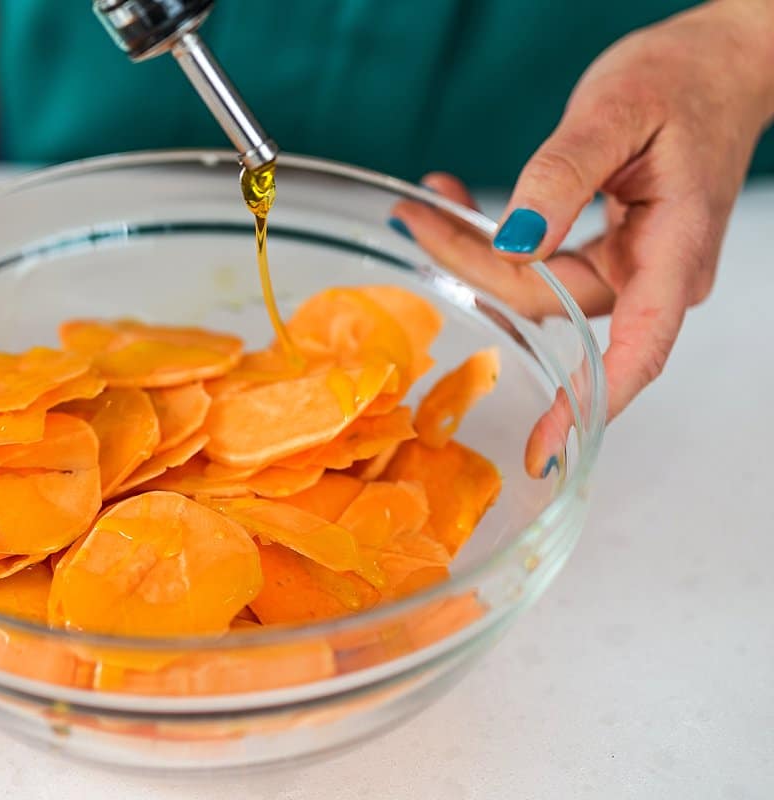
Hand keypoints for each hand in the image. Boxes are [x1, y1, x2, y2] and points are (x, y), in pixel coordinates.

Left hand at [391, 0, 773, 475]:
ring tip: (428, 204)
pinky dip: (496, 240)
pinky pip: (540, 266)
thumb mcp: (616, 112)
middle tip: (416, 217)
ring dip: (474, 252)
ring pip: (534, 288)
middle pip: (548, 306)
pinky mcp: (608, 255)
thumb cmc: (683, 81)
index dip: (588, 403)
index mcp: (674, 250)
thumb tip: (515, 239)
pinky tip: (461, 208)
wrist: (716, 65)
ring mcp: (631, 268)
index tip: (545, 444)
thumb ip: (563, 175)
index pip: (637, 351)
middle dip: (472, 268)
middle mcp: (655, 274)